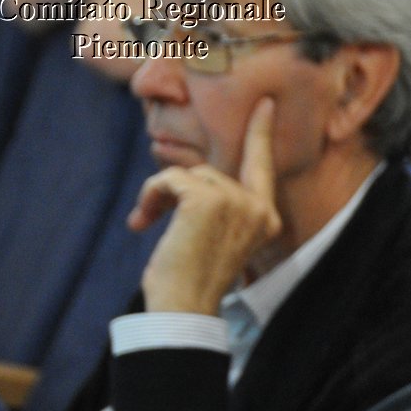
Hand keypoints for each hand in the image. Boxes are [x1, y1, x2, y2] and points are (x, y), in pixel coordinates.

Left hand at [130, 97, 282, 313]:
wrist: (184, 306)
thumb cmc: (192, 279)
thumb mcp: (216, 237)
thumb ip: (220, 207)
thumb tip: (189, 176)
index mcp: (266, 219)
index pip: (262, 167)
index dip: (261, 133)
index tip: (264, 104)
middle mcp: (259, 208)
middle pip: (210, 172)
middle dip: (177, 191)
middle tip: (150, 218)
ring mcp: (236, 202)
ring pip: (188, 175)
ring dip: (160, 195)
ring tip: (149, 224)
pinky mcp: (207, 200)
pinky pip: (169, 178)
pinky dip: (150, 196)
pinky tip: (144, 222)